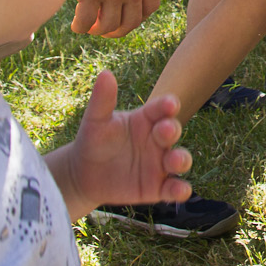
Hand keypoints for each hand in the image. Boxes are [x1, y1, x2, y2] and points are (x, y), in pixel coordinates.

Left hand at [51, 70, 192, 215]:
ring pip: (180, 159)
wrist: (83, 175)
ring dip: (182, 159)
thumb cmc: (93, 141)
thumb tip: (105, 73)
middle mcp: (157, 139)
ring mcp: (160, 163)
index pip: (161, 108)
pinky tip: (181, 191)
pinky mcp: (158, 187)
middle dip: (172, 129)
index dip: (168, 105)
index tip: (170, 104)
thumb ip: (103, 100)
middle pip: (173, 131)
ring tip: (175, 161)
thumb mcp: (95, 120)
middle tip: (165, 130)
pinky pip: (173, 188)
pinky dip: (180, 190)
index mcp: (146, 119)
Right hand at [72, 0, 161, 36]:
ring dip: (97, 29)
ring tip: (88, 26)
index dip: (137, 17)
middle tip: (103, 29)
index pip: (150, 7)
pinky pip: (86, 21)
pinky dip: (80, 27)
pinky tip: (75, 24)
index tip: (124, 17)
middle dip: (116, 30)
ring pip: (108, 25)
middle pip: (130, 22)